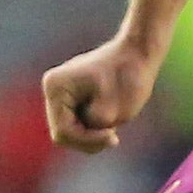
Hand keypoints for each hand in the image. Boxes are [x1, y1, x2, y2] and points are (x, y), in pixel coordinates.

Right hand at [43, 37, 160, 152]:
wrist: (139, 52)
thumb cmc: (130, 76)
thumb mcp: (117, 107)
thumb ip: (96, 123)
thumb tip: (88, 127)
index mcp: (57, 88)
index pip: (63, 132)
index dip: (87, 140)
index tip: (114, 136)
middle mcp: (53, 89)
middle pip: (63, 133)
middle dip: (89, 138)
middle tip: (114, 135)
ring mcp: (61, 92)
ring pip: (71, 130)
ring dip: (92, 133)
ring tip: (114, 123)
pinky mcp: (72, 95)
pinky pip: (78, 122)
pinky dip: (94, 126)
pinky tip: (110, 117)